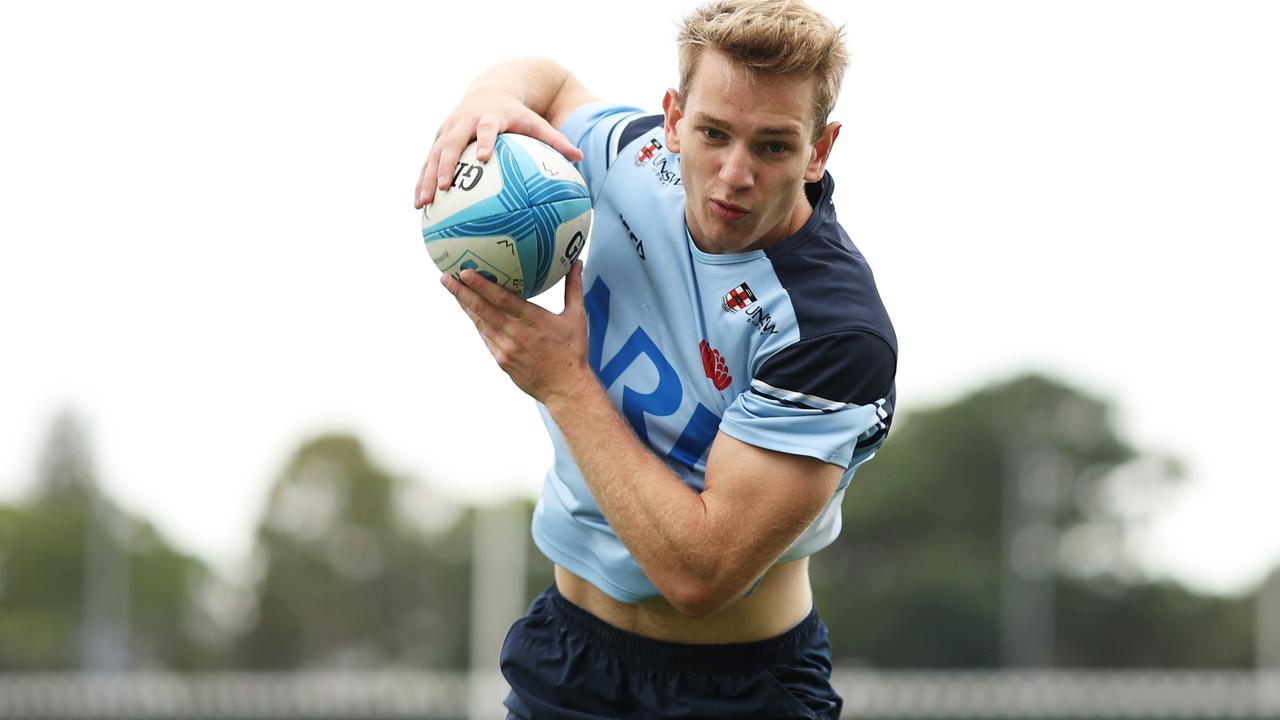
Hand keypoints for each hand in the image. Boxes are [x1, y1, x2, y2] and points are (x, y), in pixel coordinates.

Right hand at [415, 90, 583, 208]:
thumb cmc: (517, 114)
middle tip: (444, 187)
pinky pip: (428, 162)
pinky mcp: (438, 138)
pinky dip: (422, 181)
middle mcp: (464, 121)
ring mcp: (448, 129)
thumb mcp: (536, 123)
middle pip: (451, 142)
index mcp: (489, 116)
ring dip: (426, 179)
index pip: (486, 128)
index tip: (482, 158)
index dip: (484, 140)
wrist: (491, 91)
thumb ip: (556, 140)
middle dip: (445, 164)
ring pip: (433, 155)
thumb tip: (580, 158)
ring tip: (422, 205)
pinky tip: (420, 206)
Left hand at [440, 260, 593, 403]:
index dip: (481, 285)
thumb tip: (576, 263)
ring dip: (464, 305)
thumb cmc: (572, 352)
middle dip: (460, 292)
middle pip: (481, 310)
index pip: (501, 299)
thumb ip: (573, 288)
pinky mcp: (501, 360)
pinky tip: (470, 311)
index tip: (465, 271)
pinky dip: (476, 321)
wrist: (566, 389)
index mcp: (533, 320)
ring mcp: (505, 349)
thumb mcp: (576, 317)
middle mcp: (515, 334)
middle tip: (445, 276)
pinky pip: (485, 337)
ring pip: (479, 323)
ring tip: (452, 288)